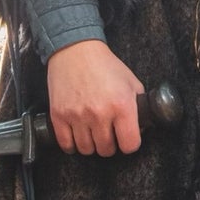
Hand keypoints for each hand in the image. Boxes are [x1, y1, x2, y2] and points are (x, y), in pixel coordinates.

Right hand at [46, 39, 145, 156]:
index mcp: (122, 105)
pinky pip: (66, 145)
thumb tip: (140, 127)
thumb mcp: (131, 81)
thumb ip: (138, 105)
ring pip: (86, 150)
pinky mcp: (59, 116)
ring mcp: (78, 116)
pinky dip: (72, 144)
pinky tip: (77, 135)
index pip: (130, 144)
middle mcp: (100, 113)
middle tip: (108, 133)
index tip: (126, 138)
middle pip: (106, 150)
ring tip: (93, 132)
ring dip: (91, 144)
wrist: (75, 50)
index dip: (130, 143)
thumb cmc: (105, 65)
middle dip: (110, 144)